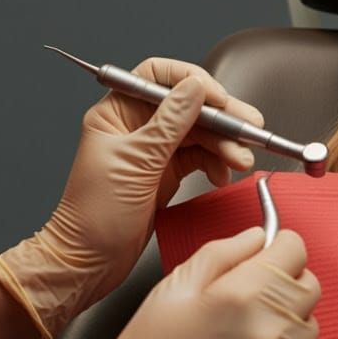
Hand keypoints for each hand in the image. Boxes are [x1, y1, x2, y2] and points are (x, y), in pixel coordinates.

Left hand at [0, 58, 264, 338]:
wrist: (88, 262)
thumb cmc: (93, 217)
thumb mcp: (135, 163)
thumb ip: (169, 124)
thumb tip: (195, 88)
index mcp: (116, 113)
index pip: (157, 76)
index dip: (191, 81)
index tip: (217, 99)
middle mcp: (135, 127)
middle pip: (187, 105)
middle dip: (220, 116)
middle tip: (249, 126)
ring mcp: (152, 151)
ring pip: (198, 132)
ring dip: (224, 144)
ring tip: (240, 159)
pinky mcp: (166, 174)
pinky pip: (200, 157)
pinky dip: (216, 163)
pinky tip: (224, 174)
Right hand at [37, 228, 320, 338]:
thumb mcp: (172, 289)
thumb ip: (222, 253)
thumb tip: (257, 237)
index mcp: (244, 296)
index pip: (295, 249)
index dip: (278, 247)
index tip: (266, 254)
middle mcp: (272, 333)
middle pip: (309, 287)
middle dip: (285, 282)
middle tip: (250, 296)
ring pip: (308, 329)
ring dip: (285, 324)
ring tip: (242, 337)